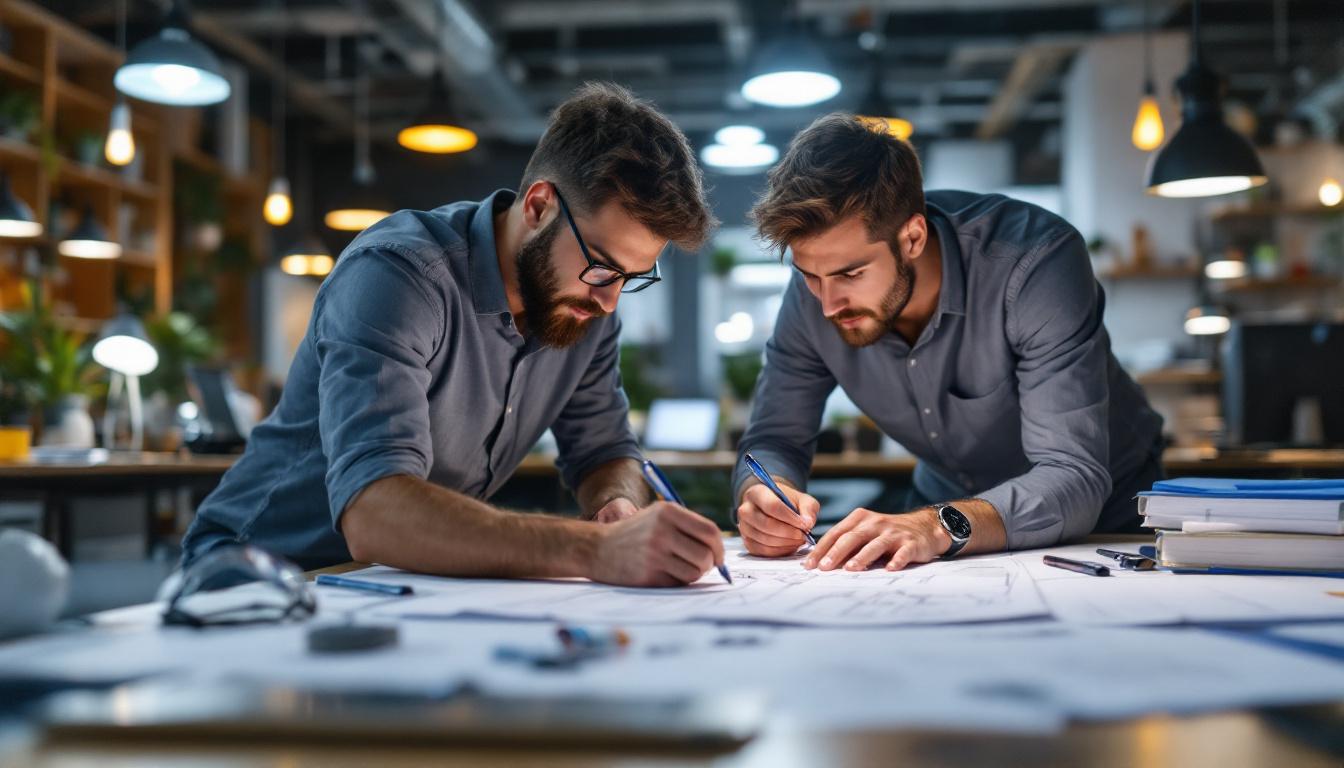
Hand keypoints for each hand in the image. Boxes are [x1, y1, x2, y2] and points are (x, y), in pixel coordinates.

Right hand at [587, 502, 724, 586]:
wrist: (598, 548)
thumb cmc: (635, 533)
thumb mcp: (658, 515)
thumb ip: (689, 526)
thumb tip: (719, 550)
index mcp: (668, 512)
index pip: (709, 531)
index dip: (719, 547)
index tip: (718, 556)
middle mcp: (662, 531)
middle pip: (706, 555)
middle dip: (710, 564)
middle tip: (703, 565)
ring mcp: (654, 554)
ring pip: (695, 572)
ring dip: (694, 574)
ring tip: (681, 568)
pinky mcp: (649, 575)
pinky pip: (679, 583)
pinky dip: (678, 581)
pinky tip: (665, 573)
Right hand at [736, 482, 819, 556]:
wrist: (773, 508)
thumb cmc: (787, 502)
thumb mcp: (802, 499)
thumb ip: (808, 508)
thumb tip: (808, 523)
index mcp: (757, 493)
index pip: (772, 506)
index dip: (790, 517)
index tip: (805, 524)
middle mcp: (746, 509)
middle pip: (766, 524)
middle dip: (789, 532)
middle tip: (803, 535)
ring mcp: (744, 527)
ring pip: (765, 540)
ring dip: (786, 543)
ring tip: (799, 539)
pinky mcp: (747, 542)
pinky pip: (764, 551)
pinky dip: (780, 551)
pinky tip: (790, 545)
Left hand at [803, 507, 950, 571]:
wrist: (924, 527)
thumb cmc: (887, 534)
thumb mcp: (865, 532)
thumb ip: (847, 544)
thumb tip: (821, 562)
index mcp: (860, 519)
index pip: (836, 533)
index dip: (822, 548)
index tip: (809, 564)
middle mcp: (875, 523)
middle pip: (852, 537)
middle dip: (836, 553)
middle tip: (824, 568)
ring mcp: (894, 533)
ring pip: (875, 545)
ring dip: (862, 557)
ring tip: (850, 569)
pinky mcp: (911, 543)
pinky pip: (903, 552)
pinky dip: (896, 560)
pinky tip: (890, 568)